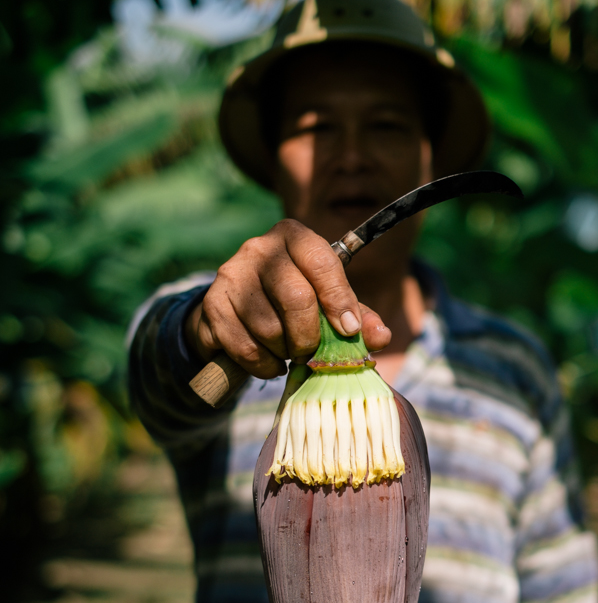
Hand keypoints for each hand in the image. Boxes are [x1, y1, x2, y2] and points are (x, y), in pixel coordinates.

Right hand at [185, 219, 390, 378]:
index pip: (323, 263)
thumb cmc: (294, 305)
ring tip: (288, 352)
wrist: (236, 312)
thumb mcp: (329, 304)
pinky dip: (264, 365)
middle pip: (296, 297)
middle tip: (311, 351)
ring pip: (269, 328)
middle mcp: (259, 248)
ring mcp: (231, 274)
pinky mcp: (212, 304)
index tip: (349, 330)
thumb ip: (359, 317)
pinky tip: (270, 361)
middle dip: (309, 336)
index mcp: (295, 237)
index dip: (340, 301)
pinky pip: (245, 347)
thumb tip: (380, 336)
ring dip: (286, 352)